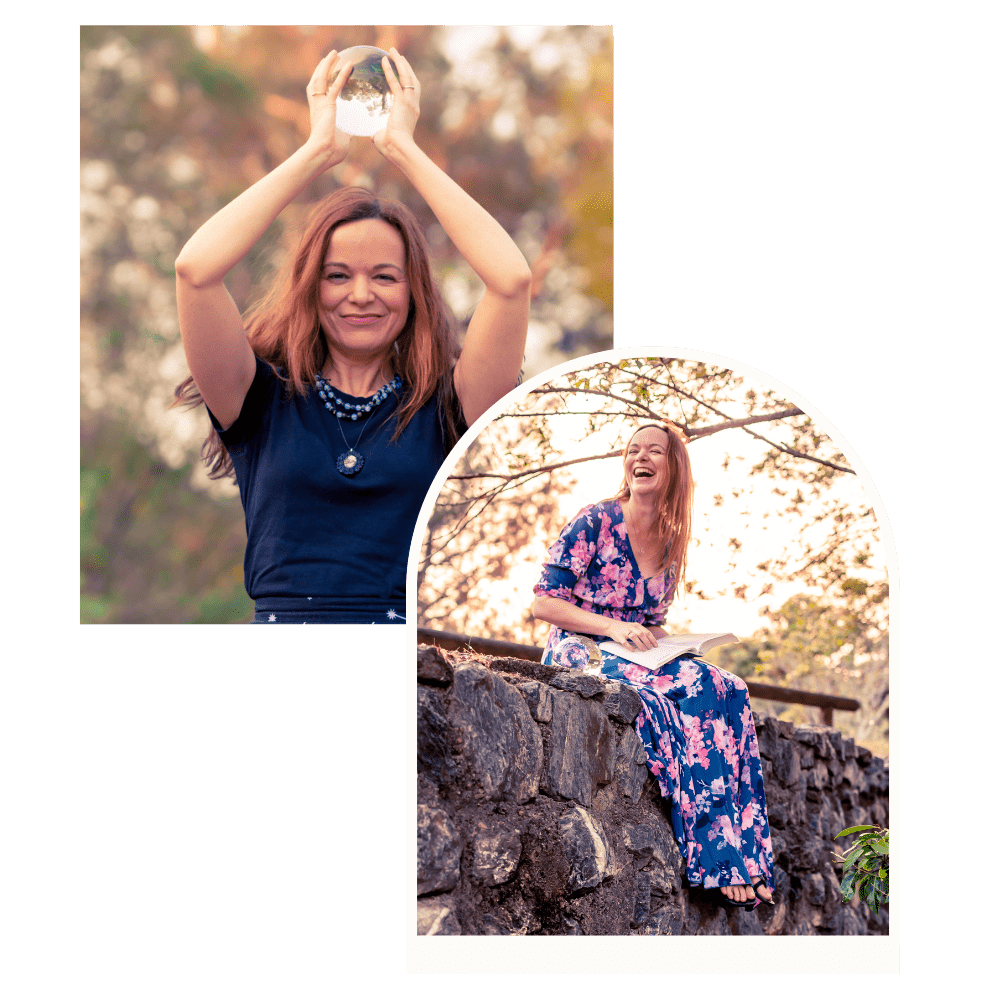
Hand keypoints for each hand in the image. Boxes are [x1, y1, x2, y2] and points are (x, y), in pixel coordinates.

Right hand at [304, 50, 353, 166]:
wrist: (323, 153)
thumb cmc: (332, 151)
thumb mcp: (341, 138)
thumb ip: (345, 132)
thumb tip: (352, 133)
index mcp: (320, 112)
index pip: (320, 91)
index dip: (323, 80)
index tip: (327, 72)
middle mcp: (317, 105)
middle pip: (317, 80)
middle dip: (323, 67)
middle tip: (330, 57)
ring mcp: (320, 104)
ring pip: (322, 78)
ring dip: (328, 64)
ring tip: (335, 53)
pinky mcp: (327, 105)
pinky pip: (335, 86)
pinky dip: (342, 75)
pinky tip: (348, 65)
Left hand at [373, 47, 420, 155]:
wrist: (399, 150)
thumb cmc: (392, 148)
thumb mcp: (385, 137)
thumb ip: (380, 132)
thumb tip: (373, 135)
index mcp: (411, 113)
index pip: (411, 93)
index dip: (407, 81)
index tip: (403, 72)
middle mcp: (413, 106)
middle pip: (413, 81)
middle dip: (406, 67)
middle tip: (399, 56)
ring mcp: (409, 103)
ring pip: (407, 77)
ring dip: (401, 62)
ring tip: (394, 52)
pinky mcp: (402, 102)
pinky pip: (396, 82)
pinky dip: (390, 70)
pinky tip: (385, 60)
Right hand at [605, 620, 658, 651]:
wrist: (611, 626)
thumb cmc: (625, 628)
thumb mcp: (633, 627)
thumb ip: (640, 632)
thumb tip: (650, 641)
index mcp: (636, 625)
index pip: (646, 632)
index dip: (652, 639)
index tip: (655, 645)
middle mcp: (631, 627)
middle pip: (641, 634)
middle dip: (647, 642)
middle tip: (650, 648)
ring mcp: (624, 631)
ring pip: (633, 637)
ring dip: (640, 644)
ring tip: (643, 650)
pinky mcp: (619, 636)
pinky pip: (625, 642)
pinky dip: (629, 647)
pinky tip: (633, 650)